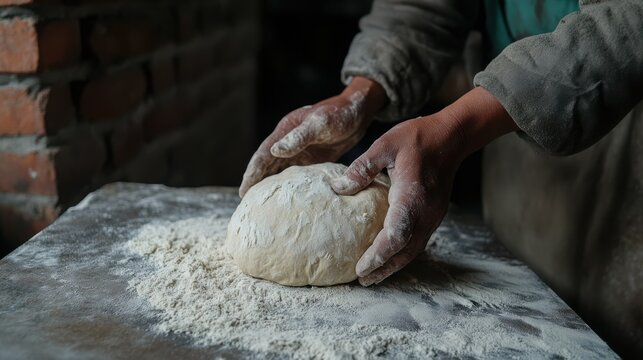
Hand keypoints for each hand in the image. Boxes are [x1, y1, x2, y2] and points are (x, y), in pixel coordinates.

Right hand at [239, 77, 386, 196]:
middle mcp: (288, 143)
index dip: (252, 174)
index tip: (244, 191)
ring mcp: (299, 152)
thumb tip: (275, 151)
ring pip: (280, 173)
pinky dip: (290, 189)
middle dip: (256, 185)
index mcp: (284, 132)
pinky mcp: (312, 160)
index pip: (263, 156)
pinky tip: (289, 203)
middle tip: (247, 206)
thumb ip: (299, 137)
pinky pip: (297, 177)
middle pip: (267, 167)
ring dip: (271, 188)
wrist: (358, 111)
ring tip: (264, 209)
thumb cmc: (339, 113)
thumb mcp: (319, 123)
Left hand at [331, 87, 517, 285]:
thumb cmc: (417, 138)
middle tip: (361, 280)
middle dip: (384, 269)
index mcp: (412, 197)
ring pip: (413, 249)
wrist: (451, 136)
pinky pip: (418, 241)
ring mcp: (433, 216)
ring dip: (393, 265)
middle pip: (405, 251)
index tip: (360, 268)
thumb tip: (338, 189)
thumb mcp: (384, 145)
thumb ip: (361, 169)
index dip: (378, 255)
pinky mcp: (434, 215)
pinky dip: (402, 253)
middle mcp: (426, 213)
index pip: (396, 236)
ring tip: (372, 276)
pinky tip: (389, 256)